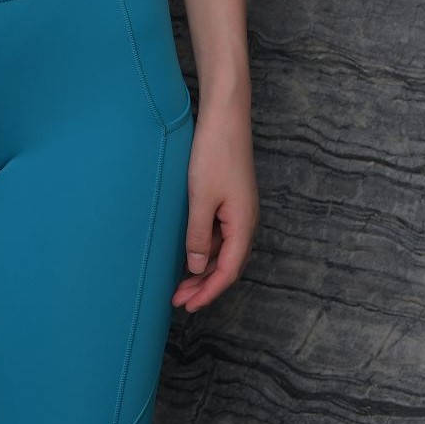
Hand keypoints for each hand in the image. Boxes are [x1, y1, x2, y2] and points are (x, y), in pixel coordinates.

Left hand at [172, 92, 259, 311]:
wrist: (225, 117)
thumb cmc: (214, 154)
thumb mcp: (201, 198)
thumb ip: (198, 235)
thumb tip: (197, 267)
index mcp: (243, 225)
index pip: (227, 272)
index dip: (208, 292)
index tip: (187, 306)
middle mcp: (246, 221)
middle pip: (227, 265)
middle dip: (204, 286)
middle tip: (178, 300)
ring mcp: (239, 210)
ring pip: (223, 250)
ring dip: (203, 268)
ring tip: (180, 283)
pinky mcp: (231, 199)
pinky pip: (221, 234)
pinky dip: (206, 248)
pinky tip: (190, 252)